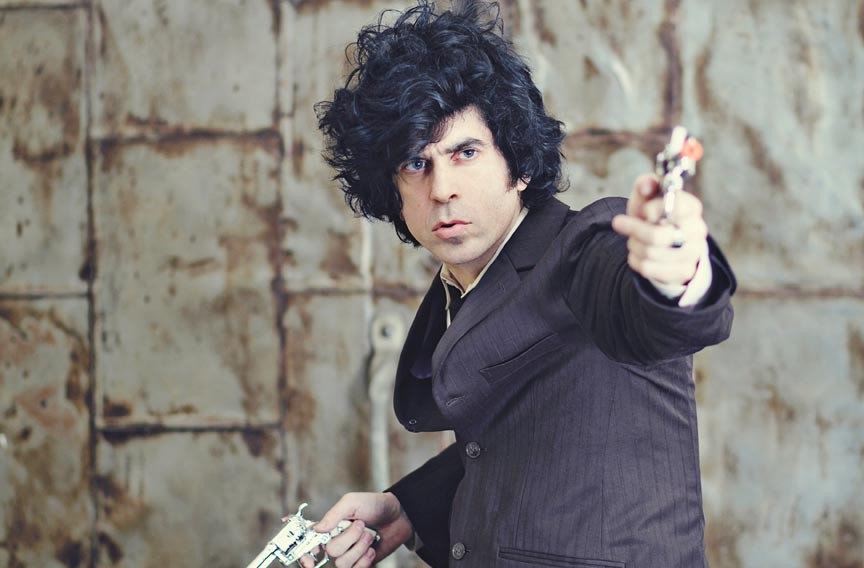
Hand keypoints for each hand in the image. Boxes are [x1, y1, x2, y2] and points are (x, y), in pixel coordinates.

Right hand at [298, 492, 413, 567]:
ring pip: (342, 563)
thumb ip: (333, 515)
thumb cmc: (374, 505)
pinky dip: (365, 560)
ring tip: (369, 536)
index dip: (304, 554)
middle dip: (348, 539)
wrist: (398, 516)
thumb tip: (316, 529)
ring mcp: (348, 554)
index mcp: (329, 527)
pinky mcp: (360, 564)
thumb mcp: (352, 502)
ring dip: (359, 548)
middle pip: (330, 552)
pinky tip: (372, 549)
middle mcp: (335, 542)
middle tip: (362, 526)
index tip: (309, 560)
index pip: (309, 543)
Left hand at [611, 174, 707, 285]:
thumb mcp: (647, 197)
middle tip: (619, 222)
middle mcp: (697, 230)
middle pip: (658, 235)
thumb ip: (646, 184)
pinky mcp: (684, 271)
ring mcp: (693, 253)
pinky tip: (638, 254)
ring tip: (633, 239)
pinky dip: (635, 260)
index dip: (652, 209)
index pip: (674, 206)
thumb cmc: (652, 215)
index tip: (643, 211)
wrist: (662, 243)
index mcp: (691, 207)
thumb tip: (646, 184)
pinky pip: (649, 268)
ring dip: (633, 245)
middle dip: (634, 229)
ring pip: (651, 253)